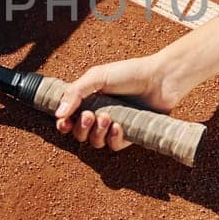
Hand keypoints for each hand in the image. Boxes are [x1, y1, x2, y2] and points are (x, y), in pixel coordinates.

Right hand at [54, 52, 182, 153]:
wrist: (160, 79)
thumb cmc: (129, 73)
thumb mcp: (97, 77)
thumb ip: (75, 93)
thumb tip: (58, 114)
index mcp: (88, 99)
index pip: (68, 117)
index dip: (63, 123)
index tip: (64, 122)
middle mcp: (99, 113)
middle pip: (79, 133)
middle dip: (81, 128)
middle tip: (90, 116)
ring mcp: (114, 125)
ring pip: (95, 142)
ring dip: (97, 132)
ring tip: (108, 118)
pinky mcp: (129, 134)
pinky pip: (114, 146)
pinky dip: (113, 138)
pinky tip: (119, 127)